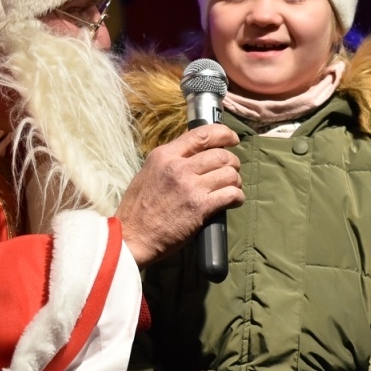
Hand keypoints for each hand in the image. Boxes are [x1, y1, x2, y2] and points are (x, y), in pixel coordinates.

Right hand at [116, 124, 242, 266]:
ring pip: (229, 173)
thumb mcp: (148, 172)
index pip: (202, 134)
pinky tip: (233, 201)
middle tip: (231, 171)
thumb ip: (171, 161)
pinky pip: (231, 195)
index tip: (232, 139)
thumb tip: (195, 154)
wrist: (133, 236)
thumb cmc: (137, 209)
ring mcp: (190, 187)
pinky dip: (237, 197)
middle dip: (232, 162)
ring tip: (230, 188)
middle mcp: (178, 167)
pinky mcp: (200, 207)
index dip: (224, 133)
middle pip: (221, 154)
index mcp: (165, 155)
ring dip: (235, 181)